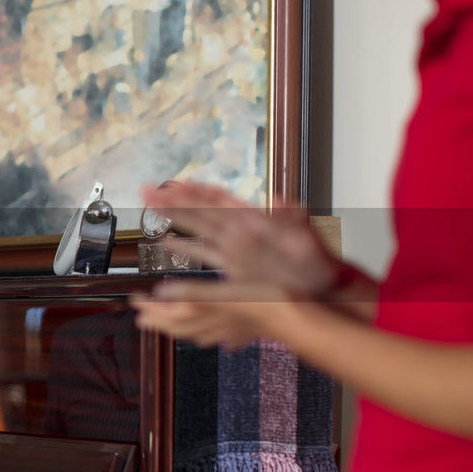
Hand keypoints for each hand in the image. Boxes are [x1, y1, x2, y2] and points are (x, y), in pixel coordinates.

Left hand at [130, 279, 294, 349]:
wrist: (304, 316)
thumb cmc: (267, 302)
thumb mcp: (225, 292)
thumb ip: (192, 294)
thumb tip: (161, 293)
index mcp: (208, 314)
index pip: (169, 314)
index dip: (149, 308)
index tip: (134, 301)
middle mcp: (217, 324)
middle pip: (179, 326)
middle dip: (158, 320)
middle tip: (143, 315)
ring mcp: (232, 328)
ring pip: (199, 332)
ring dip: (180, 328)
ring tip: (169, 326)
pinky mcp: (247, 328)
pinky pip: (221, 335)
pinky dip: (210, 335)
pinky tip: (217, 339)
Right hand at [143, 181, 340, 297]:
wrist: (326, 287)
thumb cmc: (320, 264)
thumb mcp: (307, 240)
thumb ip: (290, 220)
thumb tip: (279, 201)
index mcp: (254, 220)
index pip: (218, 200)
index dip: (195, 191)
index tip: (172, 183)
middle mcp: (240, 230)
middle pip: (200, 211)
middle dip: (172, 200)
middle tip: (146, 190)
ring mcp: (236, 247)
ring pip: (198, 228)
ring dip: (174, 217)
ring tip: (151, 206)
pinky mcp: (235, 266)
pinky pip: (204, 253)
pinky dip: (184, 247)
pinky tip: (167, 243)